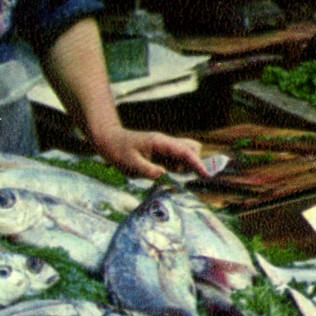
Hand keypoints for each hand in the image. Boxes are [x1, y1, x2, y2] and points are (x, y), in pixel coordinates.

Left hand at [91, 127, 207, 179]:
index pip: (185, 152)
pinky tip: (163, 172)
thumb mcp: (130, 164)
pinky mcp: (162, 152)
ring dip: (184, 166)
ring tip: (167, 174)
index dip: (197, 163)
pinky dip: (177, 167)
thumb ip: (147, 170)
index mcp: (160, 143)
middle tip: (178, 175)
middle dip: (193, 163)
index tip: (206, 175)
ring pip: (187, 153)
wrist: (109, 140)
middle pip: (192, 149)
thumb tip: (163, 175)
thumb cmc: (118, 151)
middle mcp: (166, 143)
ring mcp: (165, 147)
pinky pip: (177, 159)